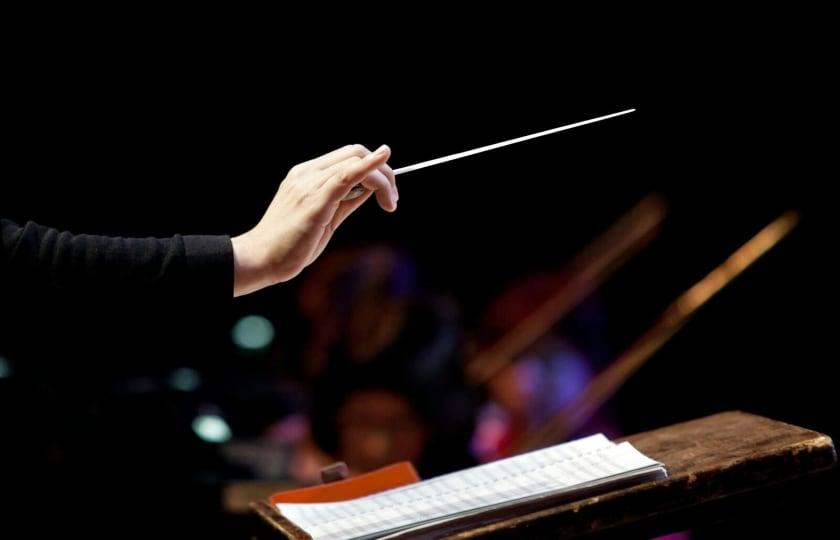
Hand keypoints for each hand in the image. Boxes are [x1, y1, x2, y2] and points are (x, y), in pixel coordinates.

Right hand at [231, 144, 397, 295]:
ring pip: (355, 162)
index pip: (348, 156)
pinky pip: (346, 175)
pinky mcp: (314, 200)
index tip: (388, 193)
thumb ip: (346, 200)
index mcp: (306, 174)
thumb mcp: (325, 218)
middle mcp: (307, 173)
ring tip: (391, 204)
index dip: (374, 167)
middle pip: (355, 153)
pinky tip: (383, 158)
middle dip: (384, 172)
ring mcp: (309, 184)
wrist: (261, 258)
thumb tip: (369, 189)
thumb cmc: (290, 244)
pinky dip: (368, 166)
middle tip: (393, 200)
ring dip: (383, 180)